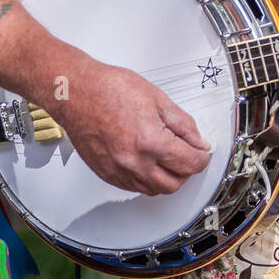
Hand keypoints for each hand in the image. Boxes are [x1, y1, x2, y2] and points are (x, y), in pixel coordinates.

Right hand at [53, 62, 211, 195]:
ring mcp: (118, 171)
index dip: (201, 158)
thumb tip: (198, 140)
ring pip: (154, 190)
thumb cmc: (110, 89)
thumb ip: (183, 124)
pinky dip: (146, 180)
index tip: (202, 152)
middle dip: (186, 171)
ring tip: (167, 158)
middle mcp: (134, 162)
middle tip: (187, 155)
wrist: (76, 93)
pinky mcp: (106, 174)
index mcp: (150, 142)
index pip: (189, 163)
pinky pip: (134, 187)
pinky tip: (148, 162)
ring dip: (166, 178)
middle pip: (173, 184)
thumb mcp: (158, 99)